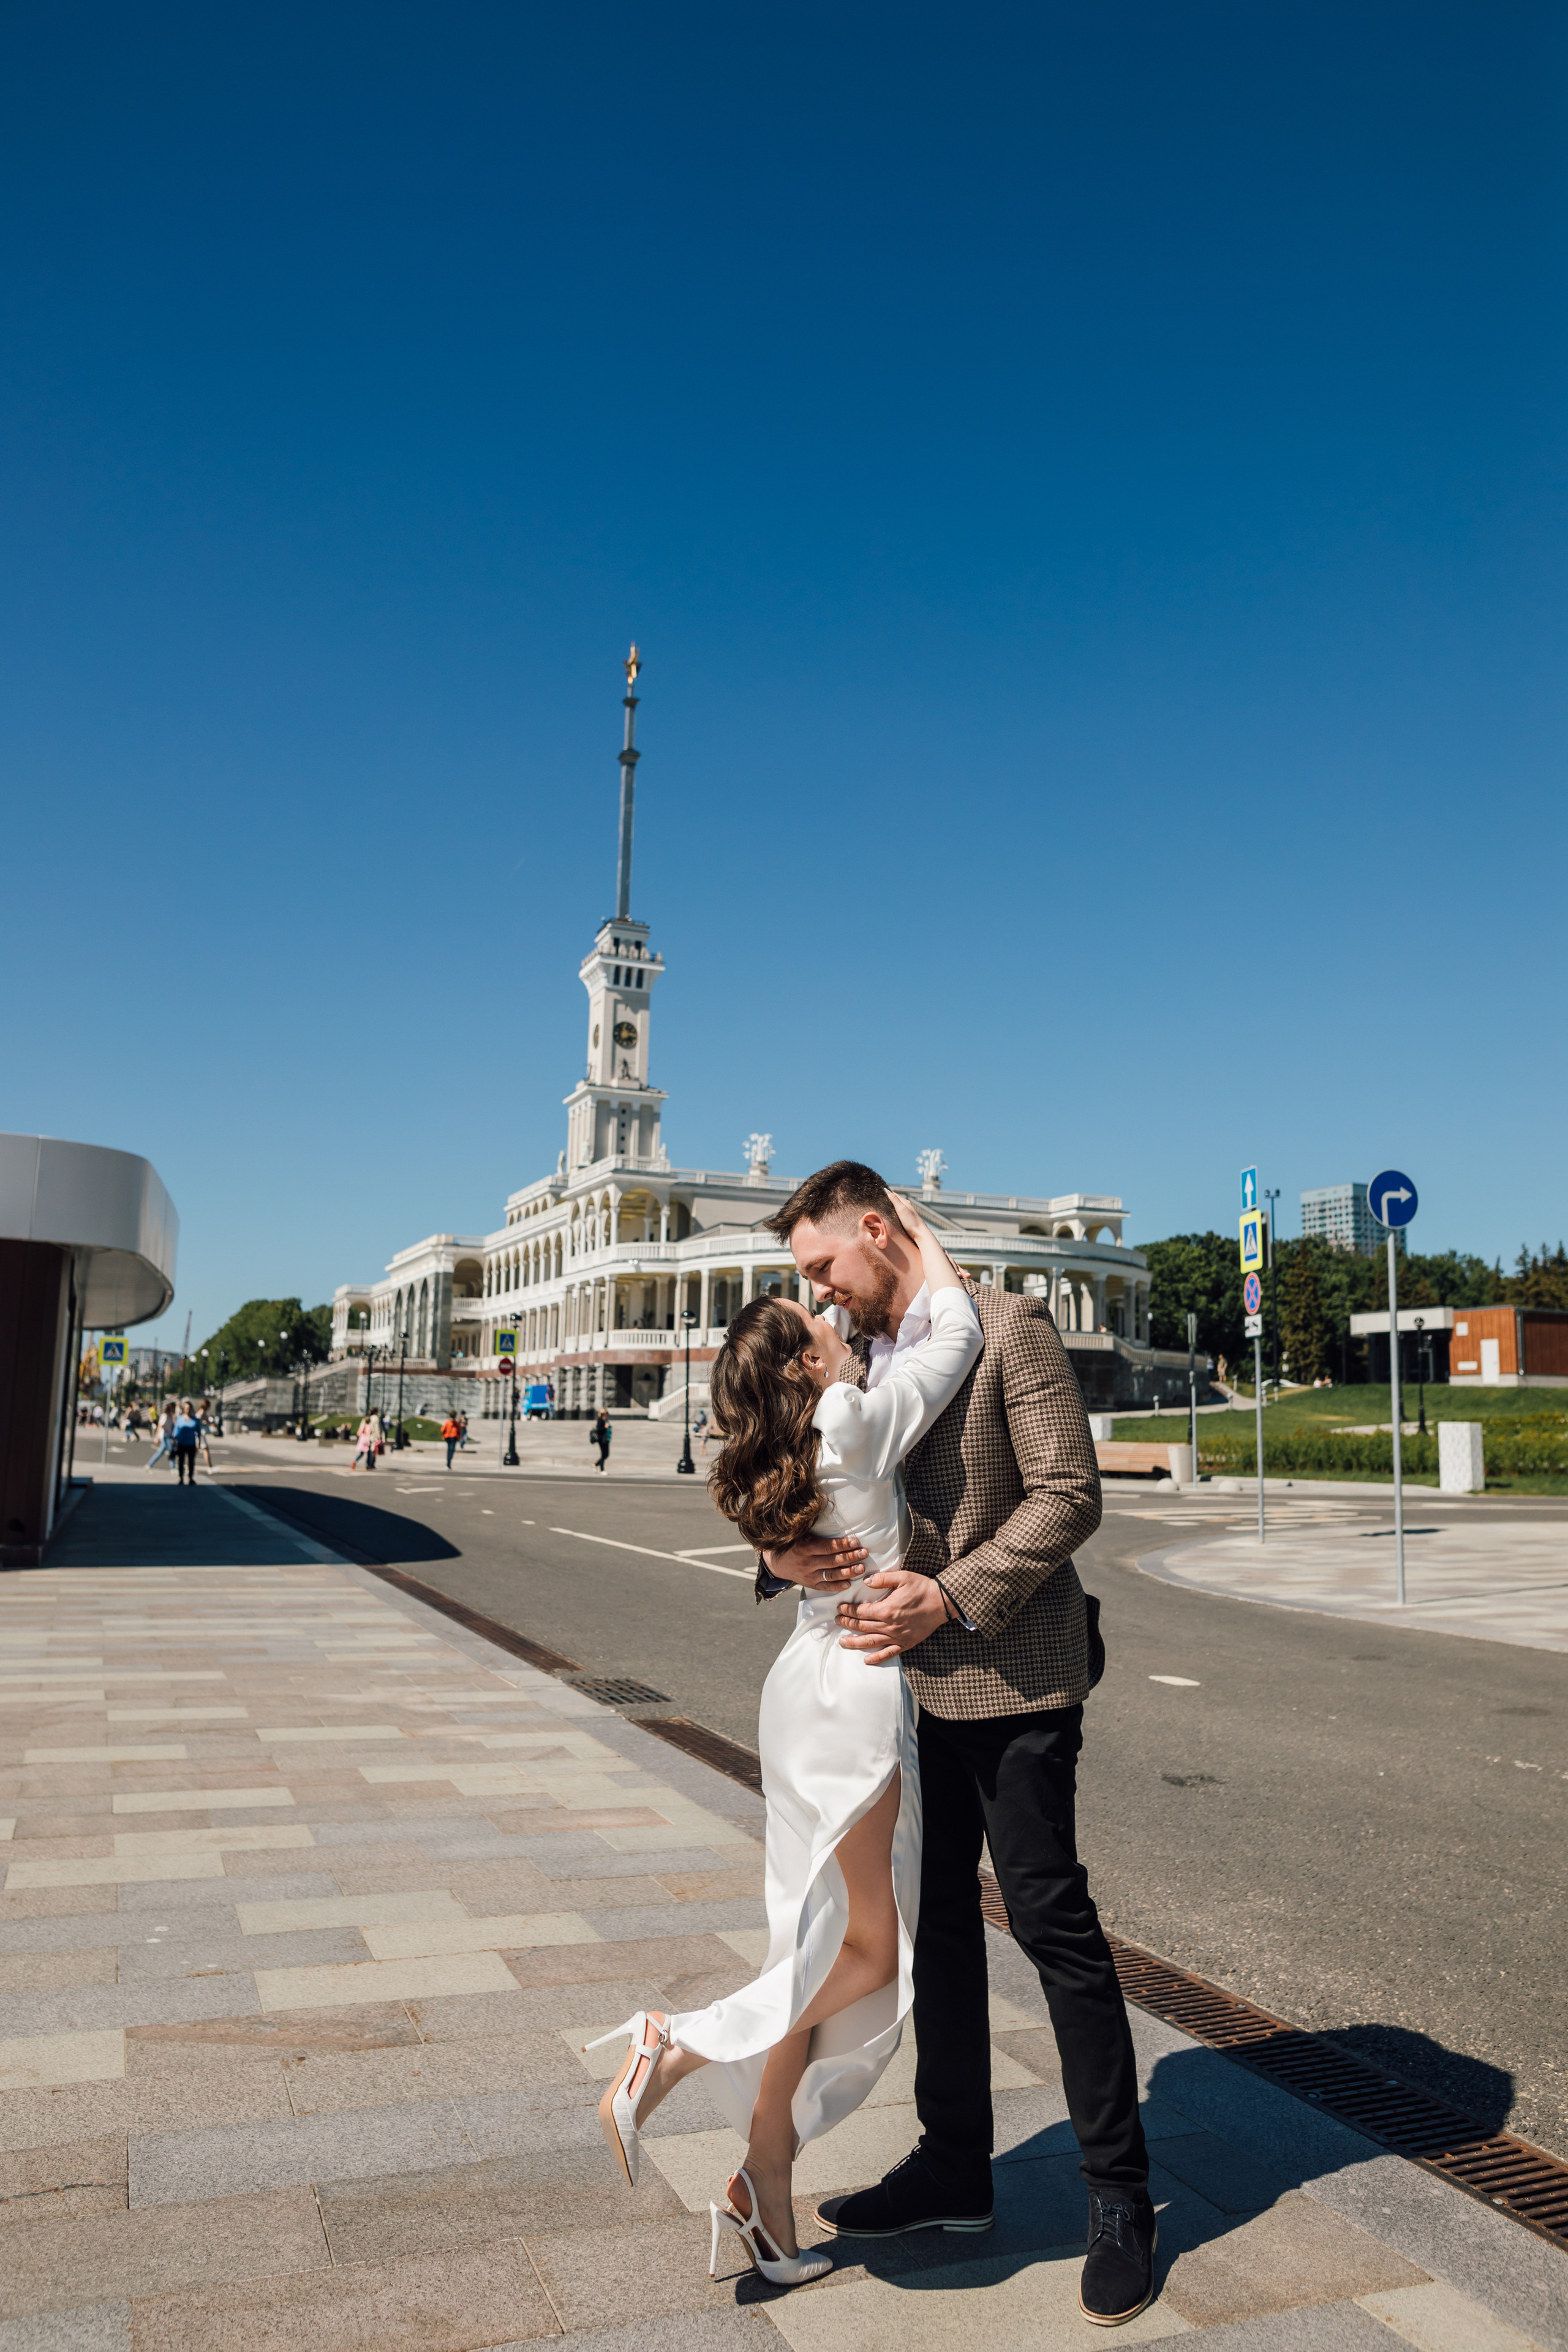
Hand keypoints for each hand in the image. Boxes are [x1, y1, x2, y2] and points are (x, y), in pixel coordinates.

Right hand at [763, 1533, 867, 1591]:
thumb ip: (814, 1530)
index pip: (827, 1547)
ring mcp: (809, 1575)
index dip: (842, 1544)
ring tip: (861, 1568)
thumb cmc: (792, 1543)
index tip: (855, 1541)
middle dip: (850, 1557)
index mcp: (805, 1547)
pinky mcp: (810, 1584)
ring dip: (848, 1572)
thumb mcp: (799, 1533)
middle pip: (833, 1561)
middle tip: (864, 1553)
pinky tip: (849, 1584)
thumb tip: (833, 1518)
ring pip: (831, 1575)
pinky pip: (825, 1587)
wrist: (776, 1562)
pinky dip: (837, 1586)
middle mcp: (807, 1562)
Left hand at [835, 1567, 949, 1664]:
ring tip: (843, 1642)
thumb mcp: (902, 1577)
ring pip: (871, 1642)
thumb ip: (882, 1579)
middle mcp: (889, 1625)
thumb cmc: (922, 1588)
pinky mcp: (906, 1643)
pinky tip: (866, 1660)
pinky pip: (889, 1653)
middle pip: (862, 1627)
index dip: (848, 1611)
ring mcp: (897, 1636)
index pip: (861, 1612)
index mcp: (887, 1609)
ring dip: (855, 1643)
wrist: (942, 1602)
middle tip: (837, 1621)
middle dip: (847, 1624)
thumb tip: (865, 1581)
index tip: (840, 1608)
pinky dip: (877, 1658)